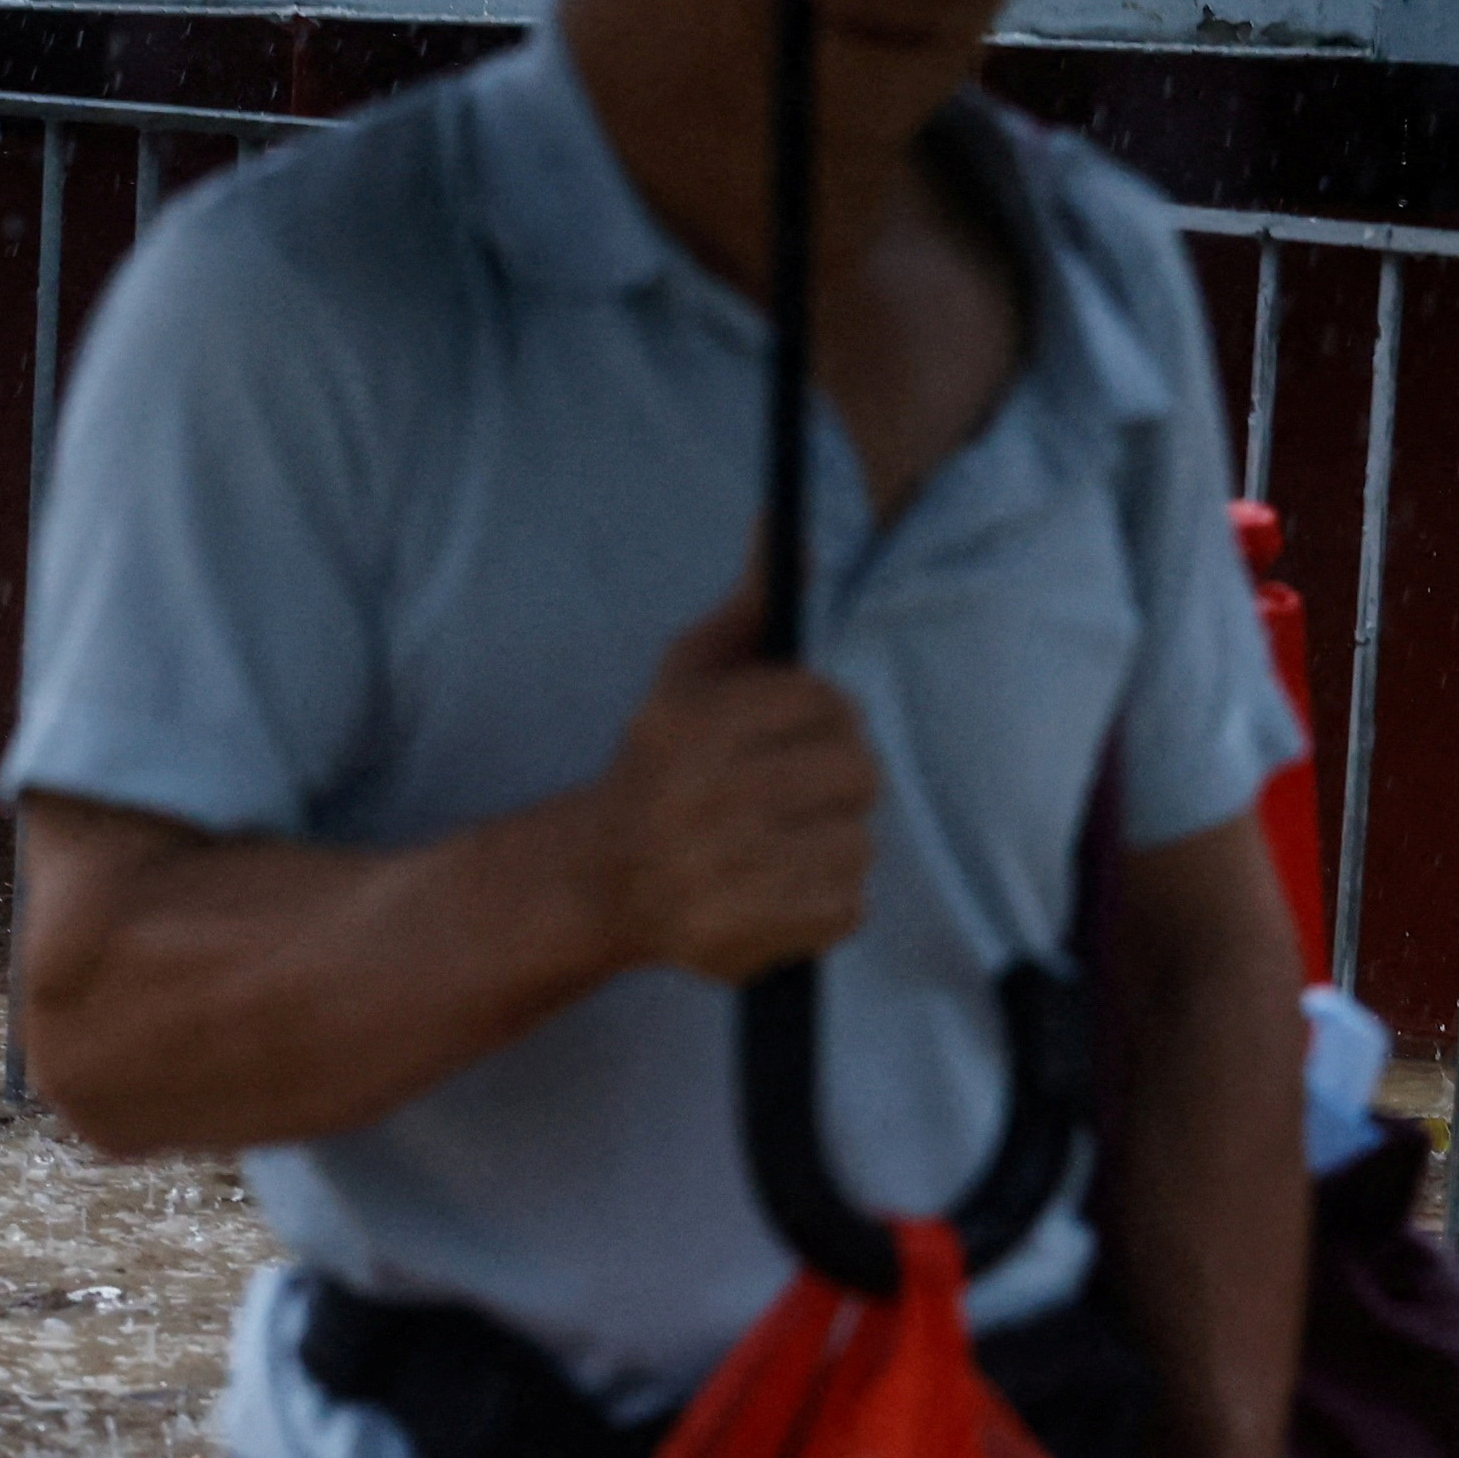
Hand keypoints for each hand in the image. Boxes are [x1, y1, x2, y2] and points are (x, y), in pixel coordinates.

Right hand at [576, 567, 876, 982]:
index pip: (827, 703)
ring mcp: (723, 874)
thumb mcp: (691, 673)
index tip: (800, 733)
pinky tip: (781, 889)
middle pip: (857, 773)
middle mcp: (701, 798)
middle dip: (839, 780)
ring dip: (835, 843)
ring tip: (785, 843)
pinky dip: (827, 901)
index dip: (827, 717)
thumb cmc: (662, 764)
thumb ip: (750, 602)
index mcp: (691, 724)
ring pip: (858, 843)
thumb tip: (780, 521)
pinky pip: (846, 907)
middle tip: (800, 791)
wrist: (600, 881)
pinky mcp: (745, 936)